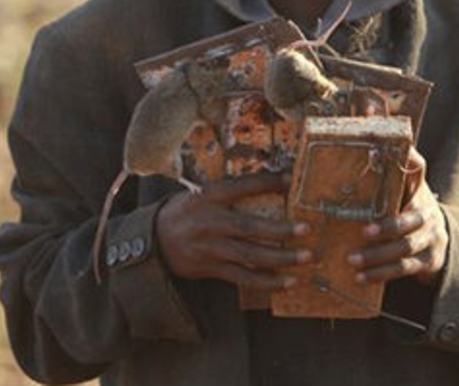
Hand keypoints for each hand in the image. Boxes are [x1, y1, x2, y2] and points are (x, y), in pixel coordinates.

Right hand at [157, 172, 309, 289]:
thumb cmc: (188, 211)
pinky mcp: (211, 268)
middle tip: (306, 229)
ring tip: (305, 257)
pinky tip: (288, 281)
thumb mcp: (204, 193)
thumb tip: (278, 181)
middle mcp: (210, 223)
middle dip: (279, 230)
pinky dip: (267, 281)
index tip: (289, 179)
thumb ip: (234, 190)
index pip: (239, 187)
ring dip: (280, 258)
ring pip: (249, 255)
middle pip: (248, 227)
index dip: (264, 182)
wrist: (152, 239)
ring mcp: (210, 248)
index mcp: (208, 198)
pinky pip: (242, 277)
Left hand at [348, 147, 447, 285]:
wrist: (439, 240)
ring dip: (379, 255)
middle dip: (388, 227)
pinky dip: (382, 274)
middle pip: (411, 220)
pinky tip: (360, 278)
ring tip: (352, 260)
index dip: (409, 161)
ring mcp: (431, 238)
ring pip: (406, 247)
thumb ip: (383, 157)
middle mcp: (428, 212)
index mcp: (418, 189)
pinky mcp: (429, 261)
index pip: (417, 169)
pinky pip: (405, 269)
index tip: (399, 156)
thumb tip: (369, 106)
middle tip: (362, 232)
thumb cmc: (406, 207)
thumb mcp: (399, 185)